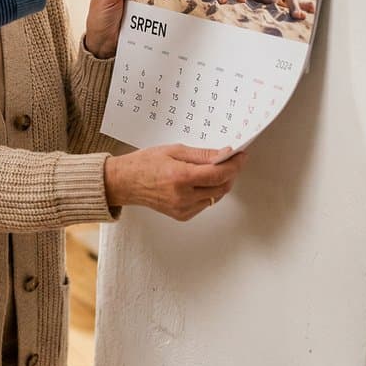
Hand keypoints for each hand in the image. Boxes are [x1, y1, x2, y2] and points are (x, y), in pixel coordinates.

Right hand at [103, 144, 247, 220]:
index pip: (219, 174)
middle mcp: (183, 196)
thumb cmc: (144, 164)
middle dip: (230, 173)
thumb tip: (224, 154)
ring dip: (219, 184)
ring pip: (215, 197)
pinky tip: (197, 183)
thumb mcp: (173, 150)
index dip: (234, 164)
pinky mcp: (182, 215)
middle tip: (229, 161)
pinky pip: (205, 204)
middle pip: (221, 187)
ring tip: (211, 171)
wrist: (124, 182)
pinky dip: (207, 193)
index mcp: (181, 177)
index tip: (240, 156)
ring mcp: (183, 208)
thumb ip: (201, 155)